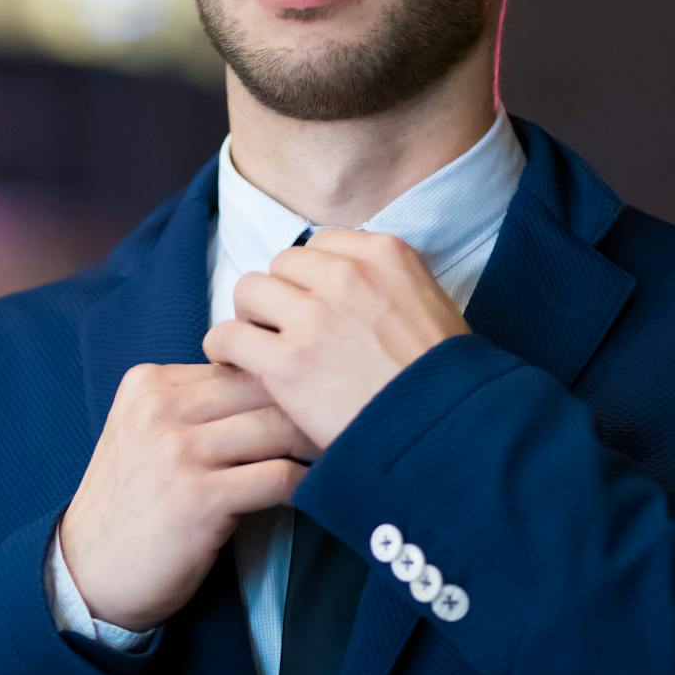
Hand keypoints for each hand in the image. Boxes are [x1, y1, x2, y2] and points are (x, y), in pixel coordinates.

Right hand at [60, 361, 318, 632]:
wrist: (90, 572)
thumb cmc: (131, 503)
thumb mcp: (144, 433)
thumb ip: (193, 404)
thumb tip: (274, 385)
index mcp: (147, 383)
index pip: (236, 364)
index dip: (279, 382)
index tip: (309, 398)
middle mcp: (159, 409)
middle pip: (260, 388)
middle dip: (304, 405)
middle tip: (338, 423)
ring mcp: (177, 452)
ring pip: (275, 427)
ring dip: (312, 443)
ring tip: (333, 453)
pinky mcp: (199, 498)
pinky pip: (278, 476)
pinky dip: (303, 482)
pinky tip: (310, 490)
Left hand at [202, 228, 469, 452]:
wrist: (449, 431)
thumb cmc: (445, 380)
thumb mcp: (431, 305)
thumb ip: (386, 284)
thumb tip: (347, 285)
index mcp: (384, 254)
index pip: (322, 244)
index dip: (312, 276)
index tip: (313, 301)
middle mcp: (346, 275)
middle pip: (283, 264)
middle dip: (281, 294)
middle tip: (285, 328)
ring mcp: (314, 317)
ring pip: (250, 290)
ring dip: (251, 317)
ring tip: (259, 345)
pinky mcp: (288, 362)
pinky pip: (229, 336)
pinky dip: (225, 348)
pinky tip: (234, 362)